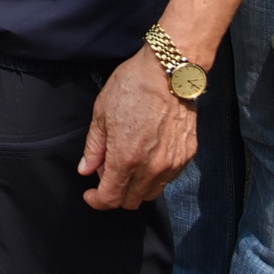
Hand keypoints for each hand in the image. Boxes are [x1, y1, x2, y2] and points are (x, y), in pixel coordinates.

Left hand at [79, 47, 197, 209]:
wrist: (169, 72)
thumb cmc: (132, 87)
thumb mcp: (101, 114)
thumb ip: (94, 147)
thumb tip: (86, 169)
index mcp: (125, 158)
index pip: (111, 198)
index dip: (97, 201)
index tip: (91, 194)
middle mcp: (151, 167)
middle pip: (132, 201)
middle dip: (115, 194)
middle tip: (106, 173)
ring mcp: (172, 164)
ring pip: (151, 193)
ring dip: (136, 187)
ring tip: (126, 162)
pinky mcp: (187, 156)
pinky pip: (168, 178)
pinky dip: (154, 175)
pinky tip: (146, 155)